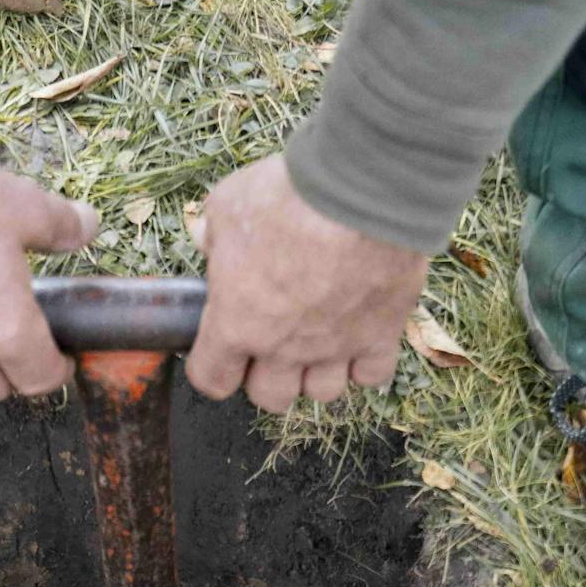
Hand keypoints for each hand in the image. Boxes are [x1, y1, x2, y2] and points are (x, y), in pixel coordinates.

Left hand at [185, 155, 428, 411]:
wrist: (360, 189)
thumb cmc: (287, 195)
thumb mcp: (228, 204)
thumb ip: (213, 233)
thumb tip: (206, 241)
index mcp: (236, 323)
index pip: (212, 379)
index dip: (214, 367)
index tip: (221, 348)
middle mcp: (282, 349)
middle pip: (269, 397)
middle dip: (268, 375)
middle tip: (274, 341)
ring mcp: (334, 348)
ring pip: (321, 392)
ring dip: (317, 372)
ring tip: (320, 340)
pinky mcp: (380, 336)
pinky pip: (371, 375)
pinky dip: (365, 363)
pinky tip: (360, 336)